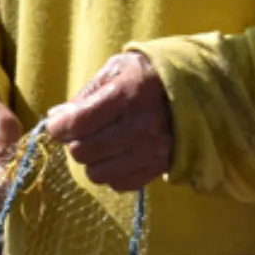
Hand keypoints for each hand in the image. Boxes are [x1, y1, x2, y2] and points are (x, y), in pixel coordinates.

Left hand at [45, 51, 172, 191]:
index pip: (78, 123)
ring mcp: (152, 151)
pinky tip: (118, 156)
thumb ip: (85, 94)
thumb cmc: (148, 76)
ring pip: (97, 174)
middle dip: (75, 142)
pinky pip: (120, 184)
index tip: (57, 124)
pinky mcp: (160, 168)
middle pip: (83, 152)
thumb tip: (57, 117)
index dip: (58, 127)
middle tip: (83, 132)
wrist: (197, 91)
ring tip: (101, 144)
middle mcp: (141, 127)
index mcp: (127, 95)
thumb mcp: (117, 69)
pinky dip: (112, 173)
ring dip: (92, 161)